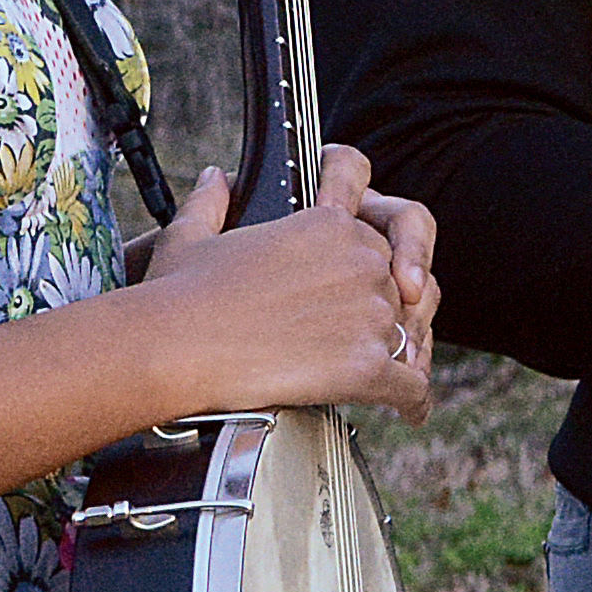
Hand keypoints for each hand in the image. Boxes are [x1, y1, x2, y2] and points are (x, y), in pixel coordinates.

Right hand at [123, 145, 440, 421]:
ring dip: (407, 350)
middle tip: (382, 326)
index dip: (384, 236)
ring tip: (395, 370)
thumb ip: (211, 200)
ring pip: (415, 331)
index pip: (380, 215)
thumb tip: (218, 179)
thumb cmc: (177, 295)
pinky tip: (408, 411)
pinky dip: (414, 402)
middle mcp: (361, 260)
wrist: (176, 348)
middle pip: (407, 277)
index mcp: (327, 222)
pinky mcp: (368, 365)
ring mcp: (370, 312)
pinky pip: (413, 386)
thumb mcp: (190, 232)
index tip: (386, 261)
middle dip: (399, 300)